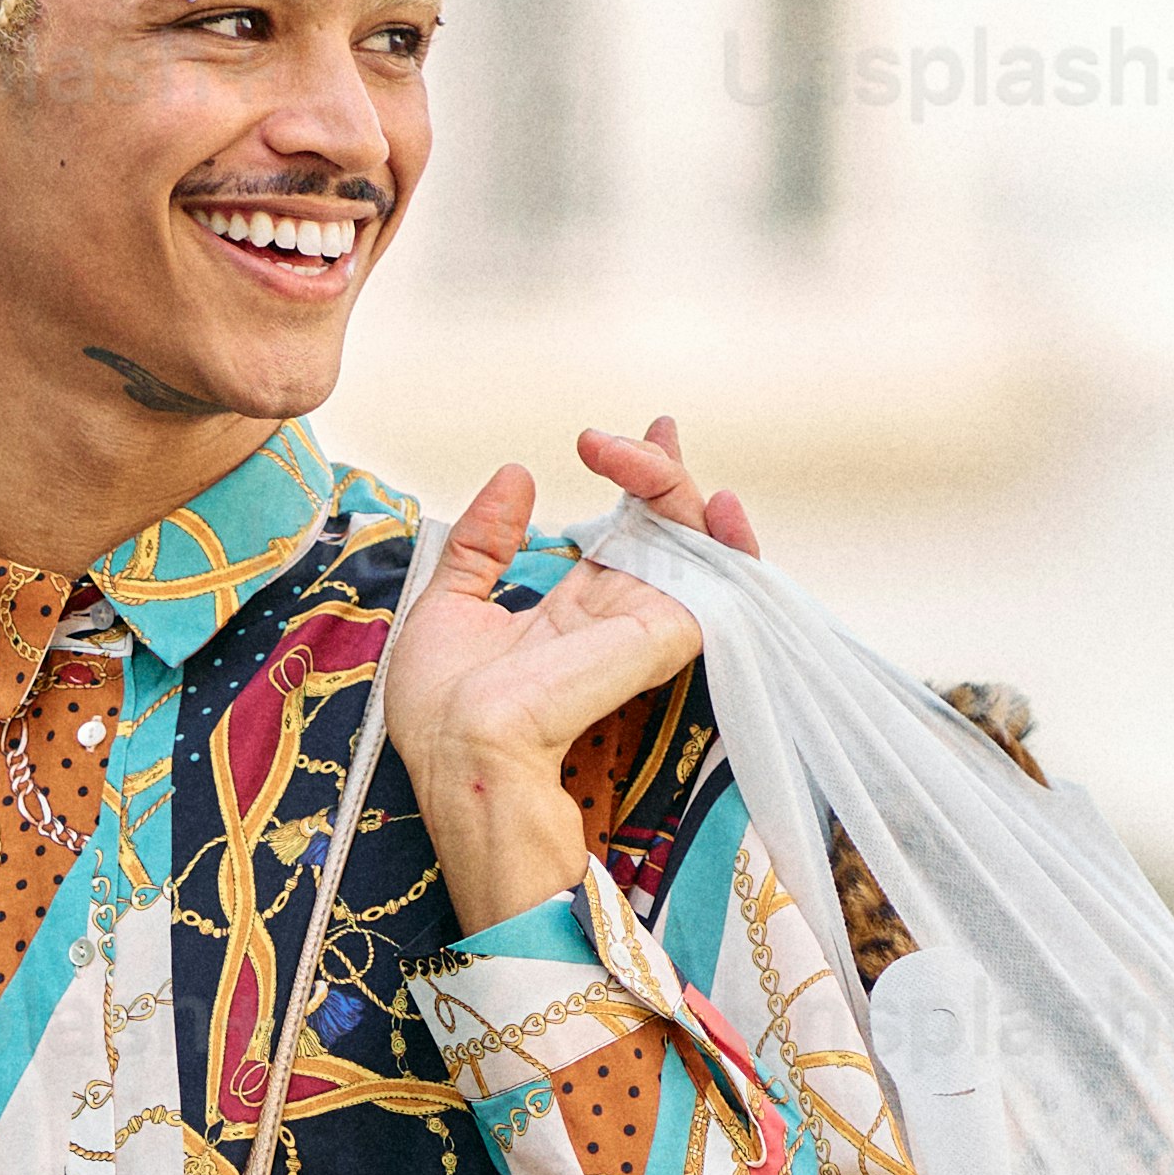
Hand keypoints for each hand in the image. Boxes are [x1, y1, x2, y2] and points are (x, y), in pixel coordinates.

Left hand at [389, 417, 760, 933]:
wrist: (462, 750)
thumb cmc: (444, 711)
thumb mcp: (449, 602)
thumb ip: (484, 543)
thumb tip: (515, 475)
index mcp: (573, 615)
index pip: (621, 538)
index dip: (629, 482)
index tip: (612, 442)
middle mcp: (618, 618)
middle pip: (665, 531)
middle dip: (664, 469)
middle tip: (653, 424)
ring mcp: (646, 625)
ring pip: (695, 542)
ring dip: (679, 484)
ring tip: (650, 444)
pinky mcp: (667, 633)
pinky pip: (722, 577)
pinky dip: (728, 537)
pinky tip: (716, 500)